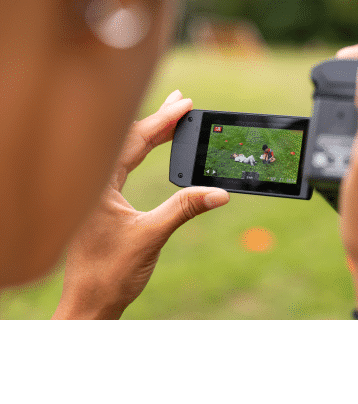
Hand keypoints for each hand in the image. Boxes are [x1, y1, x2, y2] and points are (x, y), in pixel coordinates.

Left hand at [52, 90, 229, 318]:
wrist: (90, 301)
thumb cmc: (110, 272)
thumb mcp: (152, 236)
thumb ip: (185, 209)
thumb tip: (220, 193)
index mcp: (99, 184)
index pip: (133, 140)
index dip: (162, 121)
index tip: (185, 106)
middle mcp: (95, 182)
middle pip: (128, 139)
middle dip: (158, 120)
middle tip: (183, 103)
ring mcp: (98, 191)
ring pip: (126, 151)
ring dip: (151, 134)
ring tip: (174, 119)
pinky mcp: (104, 200)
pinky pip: (125, 165)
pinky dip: (145, 152)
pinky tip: (155, 147)